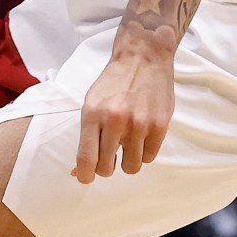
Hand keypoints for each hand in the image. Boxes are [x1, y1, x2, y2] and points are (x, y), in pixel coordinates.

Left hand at [73, 40, 174, 182]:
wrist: (143, 58)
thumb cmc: (113, 84)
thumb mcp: (91, 105)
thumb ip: (85, 137)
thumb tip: (77, 170)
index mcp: (92, 115)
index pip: (86, 158)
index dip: (85, 175)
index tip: (86, 177)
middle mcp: (115, 121)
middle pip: (107, 168)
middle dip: (106, 167)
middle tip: (109, 156)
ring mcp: (140, 124)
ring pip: (131, 167)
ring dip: (128, 160)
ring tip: (127, 142)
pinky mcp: (160, 125)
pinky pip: (149, 157)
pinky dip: (144, 152)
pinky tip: (141, 136)